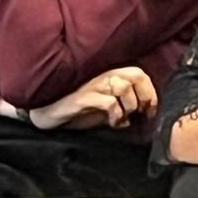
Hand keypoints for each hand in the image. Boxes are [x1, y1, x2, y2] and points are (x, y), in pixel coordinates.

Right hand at [26, 66, 156, 130]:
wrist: (46, 113)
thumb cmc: (75, 110)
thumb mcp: (102, 108)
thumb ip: (120, 108)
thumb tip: (136, 119)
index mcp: (109, 75)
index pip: (139, 74)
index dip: (150, 91)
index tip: (150, 110)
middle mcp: (102, 75)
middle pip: (136, 75)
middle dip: (145, 96)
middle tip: (142, 113)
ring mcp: (92, 85)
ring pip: (124, 88)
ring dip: (129, 107)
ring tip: (122, 118)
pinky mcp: (83, 97)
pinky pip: (109, 102)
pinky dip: (117, 115)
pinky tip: (113, 123)